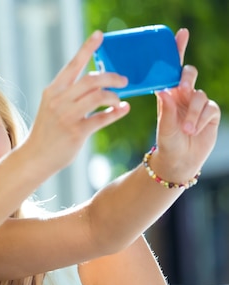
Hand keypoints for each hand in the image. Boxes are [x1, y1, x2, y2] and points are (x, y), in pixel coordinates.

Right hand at [27, 30, 129, 170]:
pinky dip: (116, 112)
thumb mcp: (52, 107)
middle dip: (112, 77)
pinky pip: (102, 118)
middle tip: (123, 80)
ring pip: (98, 96)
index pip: (73, 65)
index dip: (87, 48)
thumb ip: (70, 94)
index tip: (99, 35)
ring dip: (114, 96)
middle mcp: (59, 101)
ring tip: (118, 100)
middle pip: (91, 79)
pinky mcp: (76, 132)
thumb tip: (98, 83)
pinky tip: (122, 110)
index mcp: (53, 91)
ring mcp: (67, 116)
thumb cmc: (48, 131)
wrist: (35, 156)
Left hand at [151, 28, 220, 182]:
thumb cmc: (166, 143)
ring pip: (199, 95)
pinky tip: (195, 130)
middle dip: (187, 77)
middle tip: (183, 88)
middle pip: (188, 74)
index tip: (181, 33)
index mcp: (167, 95)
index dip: (177, 51)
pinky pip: (210, 108)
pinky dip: (201, 118)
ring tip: (186, 129)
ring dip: (193, 113)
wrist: (180, 161)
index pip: (171, 70)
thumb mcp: (164, 128)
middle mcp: (182, 96)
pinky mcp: (210, 112)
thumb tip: (164, 90)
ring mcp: (197, 103)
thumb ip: (166, 111)